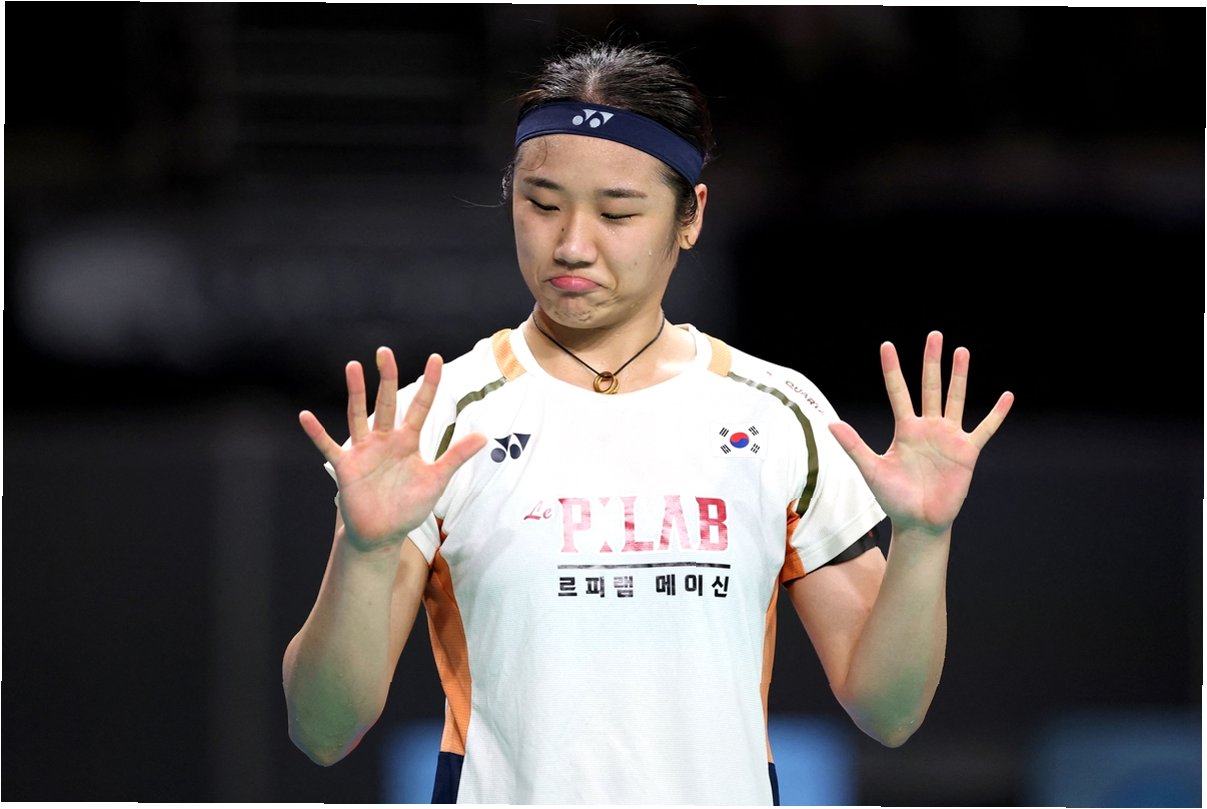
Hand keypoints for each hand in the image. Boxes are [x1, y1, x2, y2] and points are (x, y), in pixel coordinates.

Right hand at [299, 349, 486, 550]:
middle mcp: (385, 440)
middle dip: (387, 377)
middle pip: (387, 402)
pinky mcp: (345, 466)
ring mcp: (364, 451)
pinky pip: (329, 446)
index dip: (429, 384)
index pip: (420, 406)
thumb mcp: (436, 480)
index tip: (436, 359)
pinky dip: (317, 433)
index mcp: (408, 441)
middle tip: (385, 352)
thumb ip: (455, 456)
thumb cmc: (409, 507)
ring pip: (358, 415)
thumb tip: (484, 436)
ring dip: (355, 392)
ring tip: (354, 367)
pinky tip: (306, 416)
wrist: (383, 534)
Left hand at [829, 331, 1012, 535]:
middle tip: (935, 335)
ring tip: (961, 351)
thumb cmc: (893, 497)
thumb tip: (831, 424)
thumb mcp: (871, 470)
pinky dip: (996, 414)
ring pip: (955, 399)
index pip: (898, 391)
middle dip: (932, 362)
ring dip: (959, 376)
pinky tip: (1007, 396)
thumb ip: (854, 446)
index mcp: (905, 429)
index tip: (887, 345)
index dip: (892, 369)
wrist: (918, 522)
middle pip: (930, 387)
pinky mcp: (967, 452)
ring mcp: (948, 437)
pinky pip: (984, 429)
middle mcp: (927, 427)